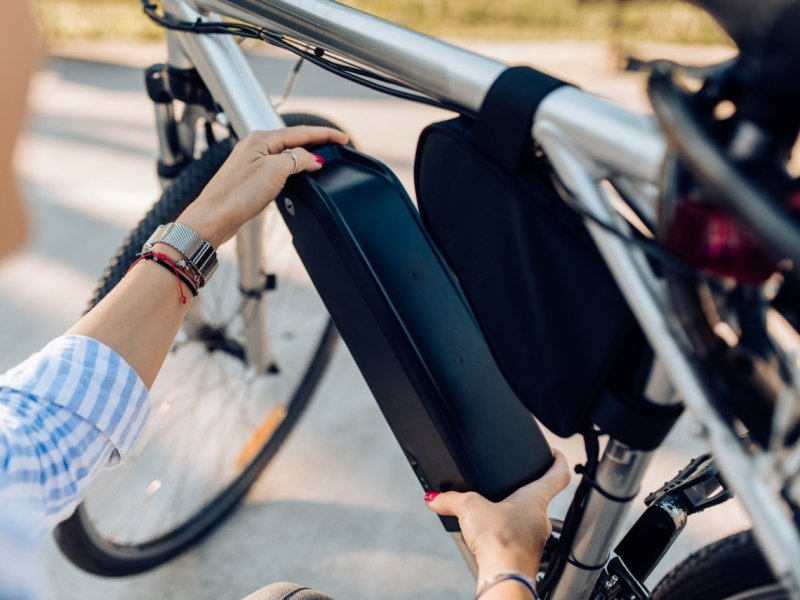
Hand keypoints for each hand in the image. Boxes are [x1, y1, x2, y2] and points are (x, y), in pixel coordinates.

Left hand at [177, 126, 348, 247]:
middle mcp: (255, 146)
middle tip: (337, 145)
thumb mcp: (275, 171)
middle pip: (294, 139)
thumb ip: (298, 159)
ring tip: (322, 158)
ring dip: (305, 155)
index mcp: (261, 139)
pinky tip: (298, 174)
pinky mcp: (250, 178)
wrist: (213, 218)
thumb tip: (313, 160)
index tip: (343, 137)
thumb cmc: (236, 195)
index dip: (325, 134)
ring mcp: (251, 162)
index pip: (301, 132)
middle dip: (316, 142)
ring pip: (286, 153)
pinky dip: (293, 168)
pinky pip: (278, 167)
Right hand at [426, 450, 569, 580]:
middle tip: (513, 484)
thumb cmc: (500, 541)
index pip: (558, 474)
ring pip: (529, 521)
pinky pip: (519, 541)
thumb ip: (450, 499)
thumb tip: (434, 498)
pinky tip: (490, 539)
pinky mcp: (526, 558)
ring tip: (494, 513)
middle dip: (527, 491)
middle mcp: (541, 518)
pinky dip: (506, 536)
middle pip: (542, 498)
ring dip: (515, 516)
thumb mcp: (469, 508)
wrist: (505, 577)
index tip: (554, 453)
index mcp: (535, 499)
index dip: (558, 459)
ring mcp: (536, 540)